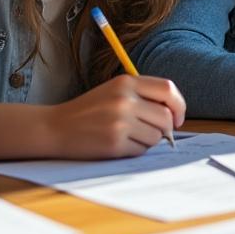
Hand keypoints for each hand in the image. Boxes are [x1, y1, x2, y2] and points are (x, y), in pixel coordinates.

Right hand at [44, 75, 185, 158]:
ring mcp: (119, 122)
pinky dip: (135, 150)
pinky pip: (142, 150)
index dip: (178, 105)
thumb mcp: (114, 91)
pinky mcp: (115, 143)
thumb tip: (174, 116)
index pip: (168, 89)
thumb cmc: (88, 110)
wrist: (56, 127)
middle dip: (165, 128)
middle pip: (166, 117)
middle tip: (152, 132)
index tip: (177, 117)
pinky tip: (118, 144)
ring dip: (148, 140)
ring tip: (128, 136)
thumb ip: (143, 96)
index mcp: (126, 82)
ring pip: (156, 137)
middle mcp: (124, 100)